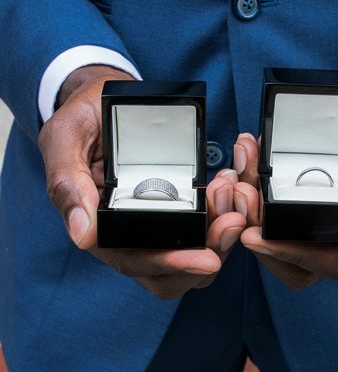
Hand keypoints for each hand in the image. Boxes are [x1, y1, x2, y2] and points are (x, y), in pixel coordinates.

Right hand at [38, 65, 244, 298]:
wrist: (104, 100)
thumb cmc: (82, 121)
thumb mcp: (65, 140)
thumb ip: (67, 183)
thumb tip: (83, 236)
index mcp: (101, 231)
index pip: (138, 264)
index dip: (173, 266)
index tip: (208, 261)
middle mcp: (132, 237)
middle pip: (177, 271)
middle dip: (212, 251)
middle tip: (234, 222)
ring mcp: (160, 225)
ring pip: (199, 252)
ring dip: (224, 234)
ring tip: (238, 200)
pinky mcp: (182, 209)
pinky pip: (210, 225)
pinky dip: (227, 211)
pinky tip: (235, 186)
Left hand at [230, 52, 337, 289]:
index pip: (331, 260)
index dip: (295, 256)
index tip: (260, 238)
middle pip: (293, 254)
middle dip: (260, 234)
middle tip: (240, 198)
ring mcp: (317, 198)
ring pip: (274, 225)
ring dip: (247, 205)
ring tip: (236, 173)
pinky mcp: (300, 175)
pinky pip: (268, 187)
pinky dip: (251, 173)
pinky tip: (245, 150)